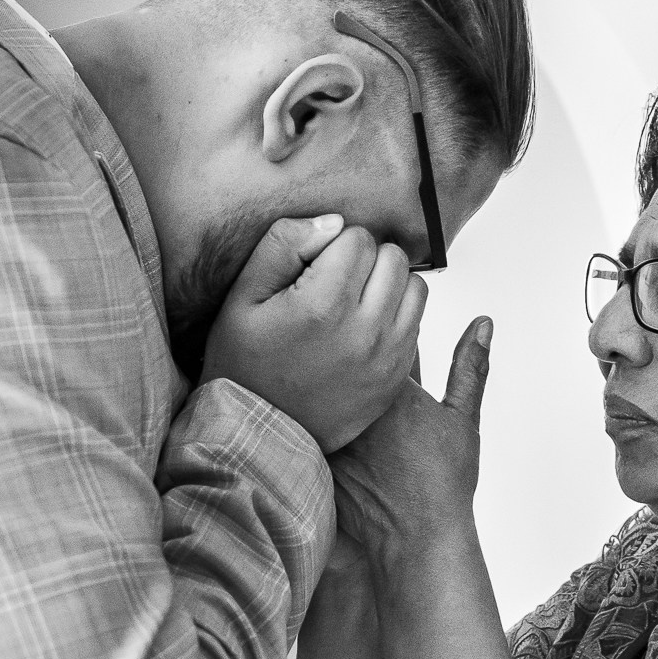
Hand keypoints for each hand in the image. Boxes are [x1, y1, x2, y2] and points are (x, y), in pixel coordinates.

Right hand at [201, 216, 426, 453]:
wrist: (257, 437)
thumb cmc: (243, 365)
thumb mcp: (242, 298)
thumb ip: (283, 245)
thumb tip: (333, 222)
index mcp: (324, 304)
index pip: (357, 237)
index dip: (331, 246)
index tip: (310, 272)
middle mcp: (365, 330)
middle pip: (392, 257)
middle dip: (364, 262)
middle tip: (332, 286)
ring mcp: (386, 357)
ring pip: (414, 287)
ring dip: (388, 287)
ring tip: (352, 306)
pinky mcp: (396, 378)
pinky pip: (415, 325)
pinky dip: (395, 318)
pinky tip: (360, 332)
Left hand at [328, 317, 491, 568]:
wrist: (419, 537)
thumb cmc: (444, 483)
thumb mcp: (463, 417)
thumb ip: (470, 366)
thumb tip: (482, 323)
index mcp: (390, 388)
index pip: (376, 340)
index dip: (382, 336)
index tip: (386, 338)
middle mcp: (355, 406)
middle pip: (342, 366)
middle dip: (351, 364)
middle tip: (370, 383)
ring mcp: (332, 432)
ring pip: (321, 396)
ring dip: (328, 394)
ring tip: (355, 420)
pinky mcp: (316, 456)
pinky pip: (307, 429)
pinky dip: (314, 425)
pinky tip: (324, 430)